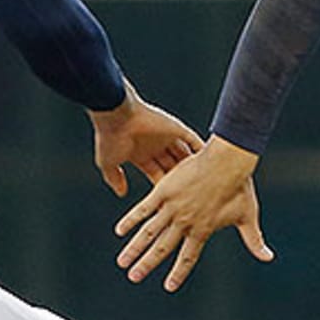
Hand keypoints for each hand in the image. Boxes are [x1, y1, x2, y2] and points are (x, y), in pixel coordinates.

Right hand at [88, 80, 203, 197]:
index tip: (174, 202)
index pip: (157, 174)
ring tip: (207, 183)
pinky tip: (211, 164)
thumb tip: (121, 192)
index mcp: (141, 154)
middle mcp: (155, 146)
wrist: (116, 116)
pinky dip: (202, 151)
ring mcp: (167, 137)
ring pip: (185, 155)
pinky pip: (194, 141)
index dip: (165, 189)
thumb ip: (115, 177)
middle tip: (195, 197)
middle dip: (183, 182)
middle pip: (174, 167)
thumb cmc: (109, 138)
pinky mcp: (177, 129)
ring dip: (194, 168)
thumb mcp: (108, 163)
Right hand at [115, 134, 272, 291]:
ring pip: (149, 232)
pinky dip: (131, 220)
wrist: (227, 161)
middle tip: (134, 277)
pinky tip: (119, 231)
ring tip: (122, 262)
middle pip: (162, 248)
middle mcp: (185, 222)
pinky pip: (143, 208)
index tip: (169, 286)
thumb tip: (269, 257)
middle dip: (147, 265)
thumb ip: (254, 240)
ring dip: (134, 248)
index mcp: (203, 230)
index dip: (178, 273)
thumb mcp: (248, 216)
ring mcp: (172, 207)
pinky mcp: (163, 190)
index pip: (188, 257)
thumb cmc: (240, 187)